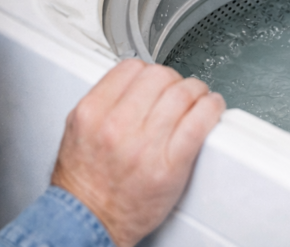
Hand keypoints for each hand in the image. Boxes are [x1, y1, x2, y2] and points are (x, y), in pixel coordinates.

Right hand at [50, 60, 225, 246]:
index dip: (148, 71)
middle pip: (159, 77)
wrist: (90, 221)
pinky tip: (212, 108)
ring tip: (199, 97)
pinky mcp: (170, 166)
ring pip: (183, 94)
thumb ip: (102, 101)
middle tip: (179, 90)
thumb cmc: (83, 182)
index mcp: (93, 112)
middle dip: (173, 80)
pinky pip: (199, 123)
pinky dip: (211, 108)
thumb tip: (131, 82)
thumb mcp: (77, 130)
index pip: (131, 68)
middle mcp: (117, 125)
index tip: (156, 80)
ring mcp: (145, 146)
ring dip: (197, 91)